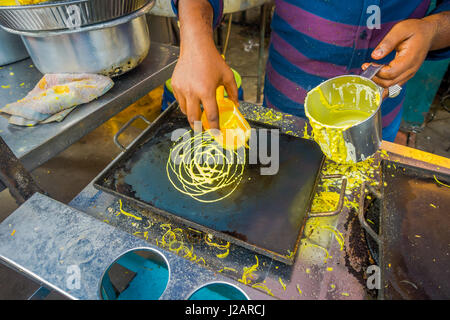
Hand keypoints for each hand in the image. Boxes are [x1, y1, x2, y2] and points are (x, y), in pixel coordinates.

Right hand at [171, 0, 237, 130]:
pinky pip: (179, 101)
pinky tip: (192, 102)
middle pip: (194, 118)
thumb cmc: (212, 60)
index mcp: (206, 91)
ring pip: (185, 111)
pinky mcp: (175, 85)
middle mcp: (192, 92)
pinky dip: (185, 105)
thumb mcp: (227, 75)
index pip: (211, 115)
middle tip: (203, 131)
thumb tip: (236, 105)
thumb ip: (233, 92)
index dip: (214, 127)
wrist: (196, 46)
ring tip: (197, 117)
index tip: (216, 134)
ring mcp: (182, 89)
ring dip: (191, 116)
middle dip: (198, 127)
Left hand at [362, 18, 437, 97]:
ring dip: (377, 82)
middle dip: (374, 78)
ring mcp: (409, 75)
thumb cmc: (414, 30)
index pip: (391, 73)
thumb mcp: (400, 30)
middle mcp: (411, 70)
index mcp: (410, 59)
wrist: (428, 34)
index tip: (367, 64)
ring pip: (390, 87)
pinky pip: (393, 86)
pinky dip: (382, 85)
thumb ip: (388, 43)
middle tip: (365, 67)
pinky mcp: (405, 76)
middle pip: (389, 83)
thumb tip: (375, 56)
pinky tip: (374, 80)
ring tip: (368, 71)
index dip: (377, 72)